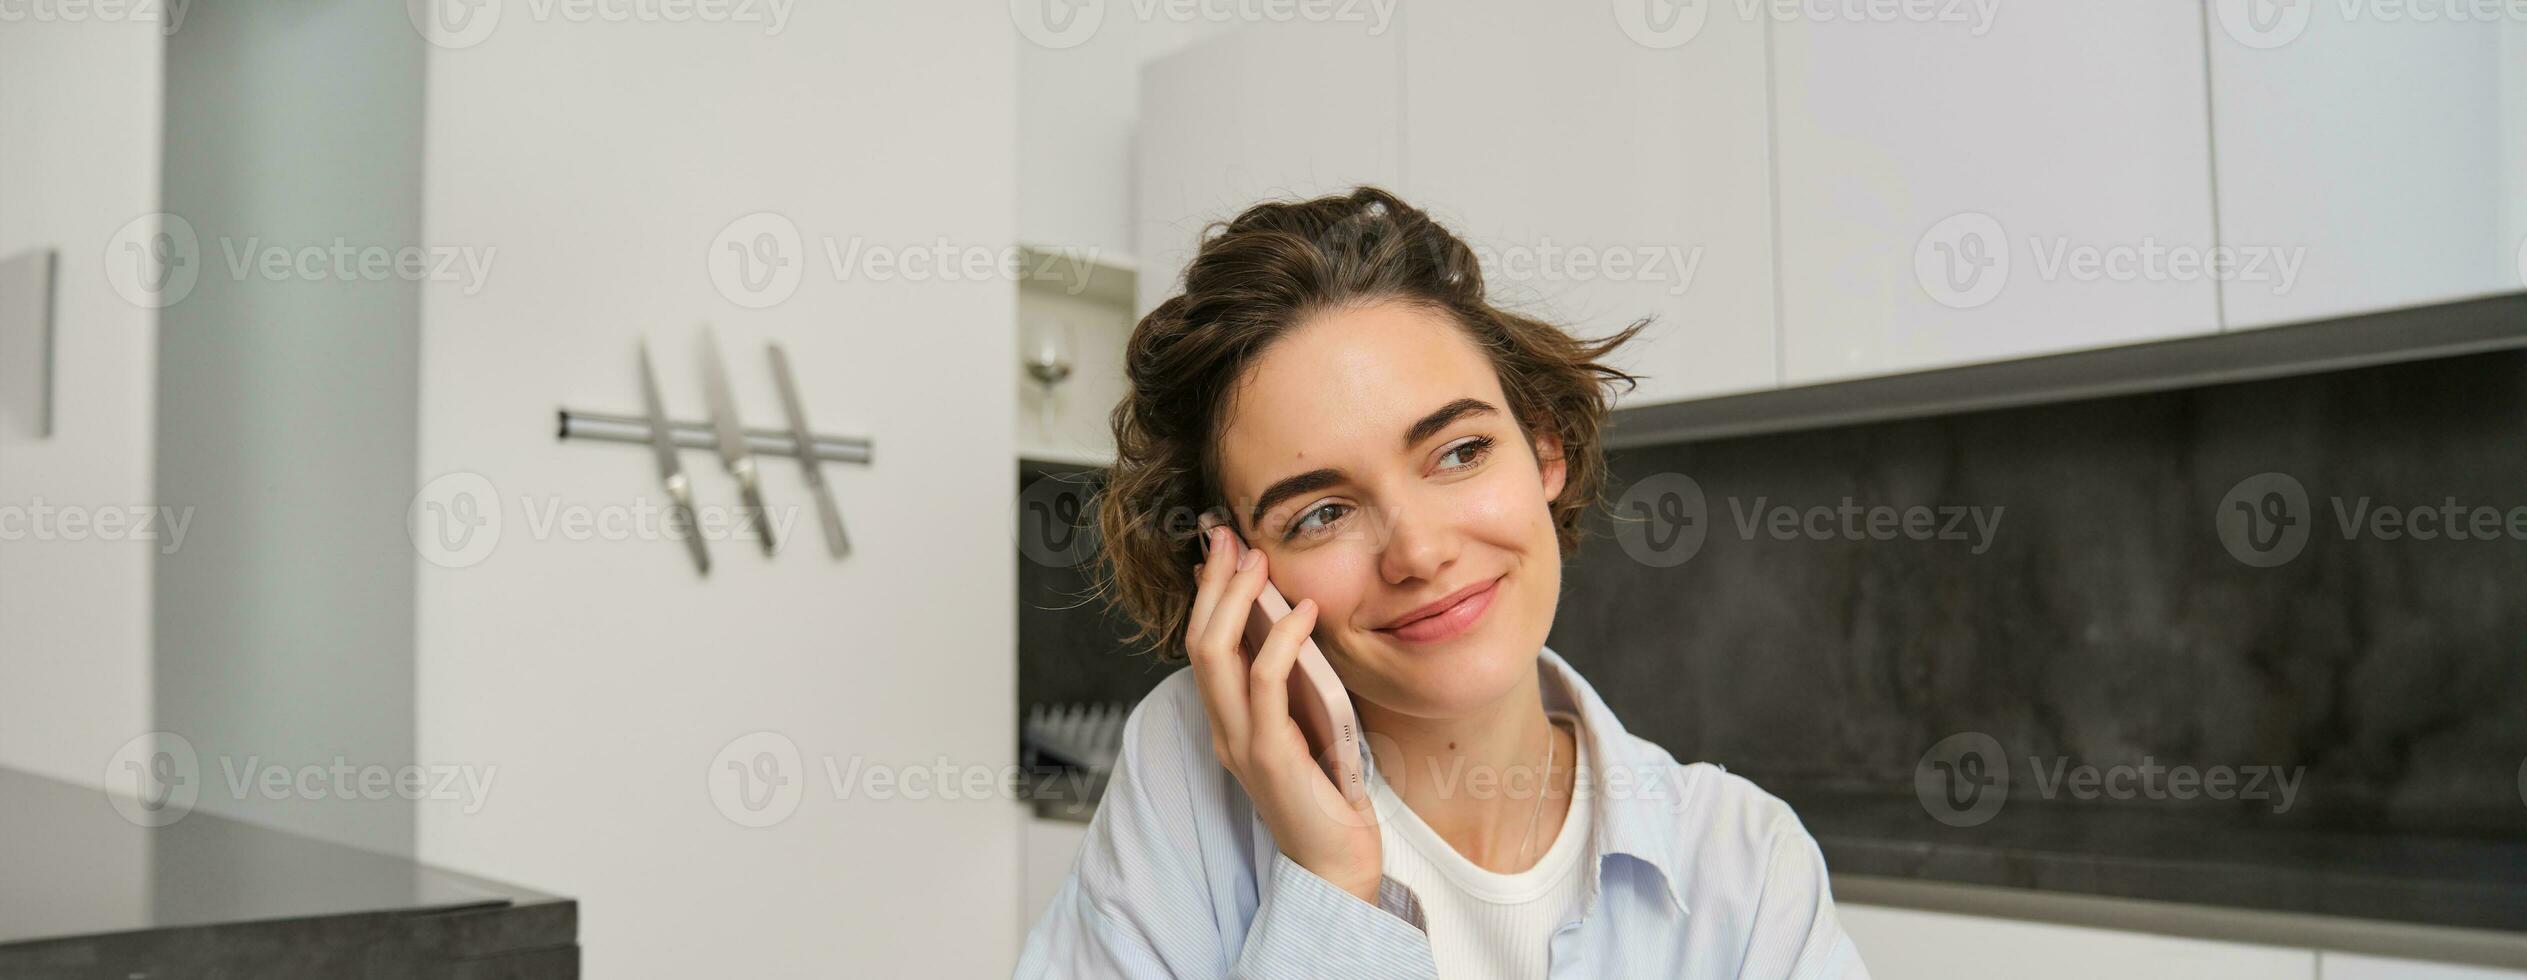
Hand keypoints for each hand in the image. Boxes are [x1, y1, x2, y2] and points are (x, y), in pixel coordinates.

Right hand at [1185, 516, 1382, 903]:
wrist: (1337, 865)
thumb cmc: (1328, 795)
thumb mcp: (1304, 725)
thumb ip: (1290, 683)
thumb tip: (1289, 623)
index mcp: (1228, 722)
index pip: (1201, 644)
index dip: (1207, 592)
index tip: (1222, 545)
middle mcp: (1224, 730)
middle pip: (1197, 641)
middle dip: (1213, 584)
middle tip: (1232, 537)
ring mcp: (1242, 744)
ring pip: (1215, 657)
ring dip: (1235, 601)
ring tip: (1261, 562)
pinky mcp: (1271, 756)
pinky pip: (1266, 685)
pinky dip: (1281, 640)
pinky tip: (1303, 613)